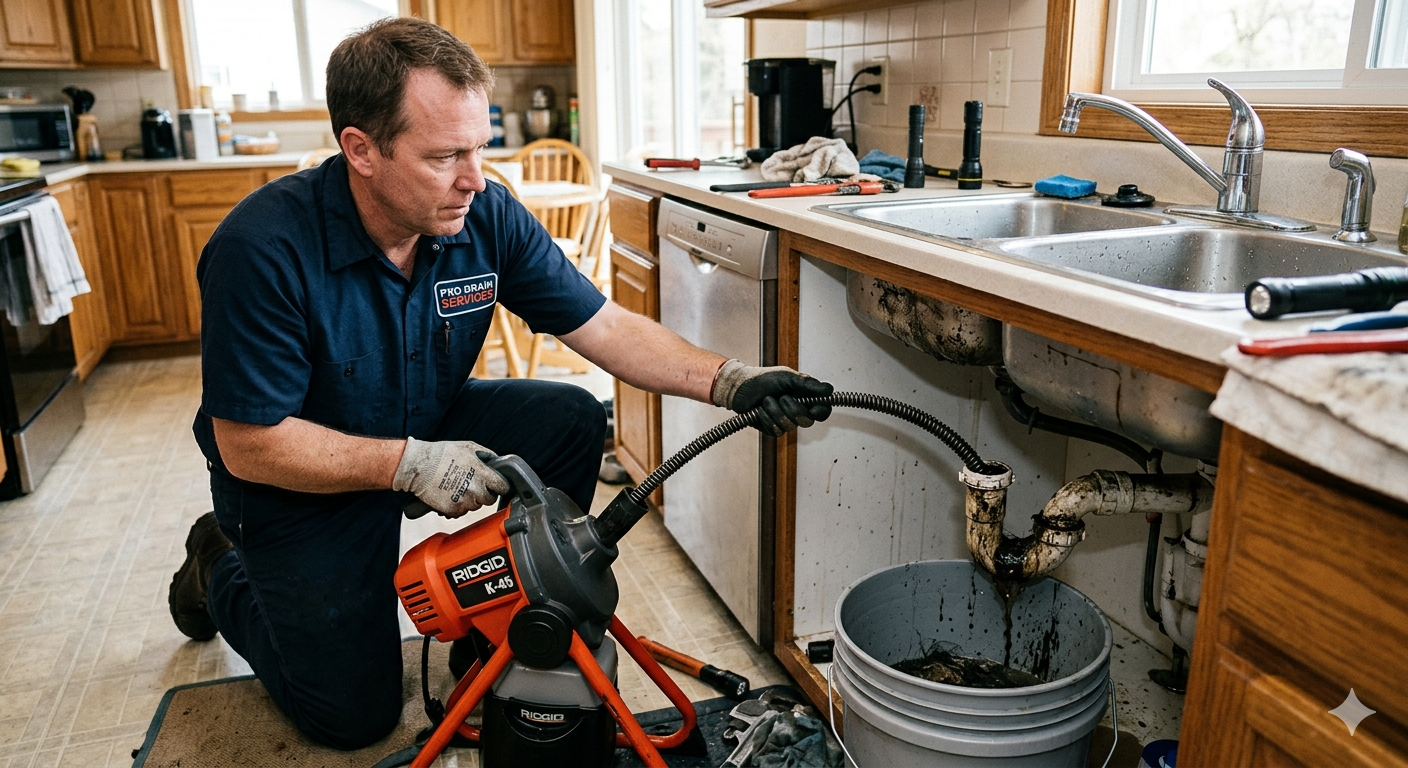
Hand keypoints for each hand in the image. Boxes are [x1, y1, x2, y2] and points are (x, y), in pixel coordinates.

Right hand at [392, 437, 509, 517]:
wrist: (418, 466)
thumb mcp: (468, 447)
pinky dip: (457, 505)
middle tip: (472, 485)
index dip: (499, 486)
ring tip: (457, 487)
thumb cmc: (442, 454)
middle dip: (484, 493)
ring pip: (475, 506)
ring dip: (470, 500)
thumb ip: (486, 456)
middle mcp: (476, 489)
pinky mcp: (453, 510)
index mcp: (482, 473)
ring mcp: (465, 501)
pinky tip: (449, 494)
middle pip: (489, 499)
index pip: (503, 487)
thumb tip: (497, 463)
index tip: (496, 485)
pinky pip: (461, 511)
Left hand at [711, 360, 833, 436]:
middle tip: (782, 397)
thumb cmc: (764, 379)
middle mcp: (798, 410)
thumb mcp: (787, 376)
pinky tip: (760, 410)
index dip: (821, 412)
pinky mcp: (772, 429)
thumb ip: (808, 384)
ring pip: (790, 426)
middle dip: (793, 409)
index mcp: (805, 396)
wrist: (741, 387)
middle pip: (807, 421)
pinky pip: (776, 430)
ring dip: (775, 411)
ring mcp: (785, 421)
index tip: (813, 409)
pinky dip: (766, 418)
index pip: (823, 410)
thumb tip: (828, 390)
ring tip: (766, 400)